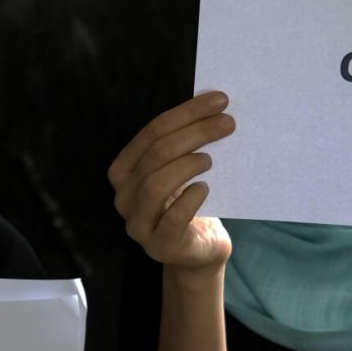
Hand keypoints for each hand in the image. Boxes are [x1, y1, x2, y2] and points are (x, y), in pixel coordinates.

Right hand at [108, 92, 235, 271]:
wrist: (199, 250)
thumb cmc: (191, 202)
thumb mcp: (181, 170)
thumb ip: (184, 144)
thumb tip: (214, 107)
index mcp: (124, 170)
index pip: (151, 132)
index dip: (186, 113)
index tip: (219, 101)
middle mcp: (124, 196)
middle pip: (156, 154)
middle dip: (194, 133)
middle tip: (227, 124)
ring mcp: (138, 224)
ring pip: (155, 184)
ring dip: (187, 165)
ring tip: (210, 160)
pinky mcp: (160, 246)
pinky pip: (172, 218)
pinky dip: (190, 199)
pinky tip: (205, 188)